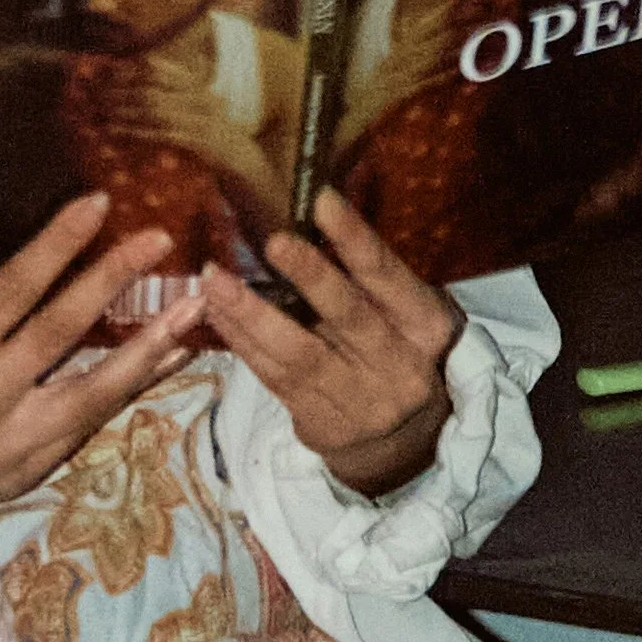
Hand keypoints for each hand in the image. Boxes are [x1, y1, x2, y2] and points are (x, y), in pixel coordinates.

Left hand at [89, 60, 291, 227]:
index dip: (128, 70)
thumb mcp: (197, 101)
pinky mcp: (198, 140)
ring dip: (122, 111)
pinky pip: (161, 133)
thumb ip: (175, 84)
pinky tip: (116, 131)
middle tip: (93, 96)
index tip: (103, 73)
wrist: (241, 156)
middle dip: (118, 92)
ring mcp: (199, 117)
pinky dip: (136, 131)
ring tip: (99, 113)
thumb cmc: (213, 129)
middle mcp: (198, 96)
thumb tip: (143, 66)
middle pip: (150, 88)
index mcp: (195, 84)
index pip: (158, 69)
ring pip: (153, 109)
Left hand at [197, 186, 461, 498]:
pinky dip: (242, 344)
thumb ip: (370, 278)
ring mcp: (359, 400)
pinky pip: (273, 378)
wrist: (402, 442)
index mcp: (426, 326)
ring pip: (299, 353)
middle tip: (273, 242)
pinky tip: (217, 315)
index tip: (322, 200)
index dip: (356, 239)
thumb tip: (312, 212)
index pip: (389, 276)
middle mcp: (398, 365)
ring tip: (215, 279)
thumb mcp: (405, 315)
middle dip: (310, 276)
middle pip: (349, 316)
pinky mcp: (321, 423)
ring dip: (251, 314)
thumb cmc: (396, 352)